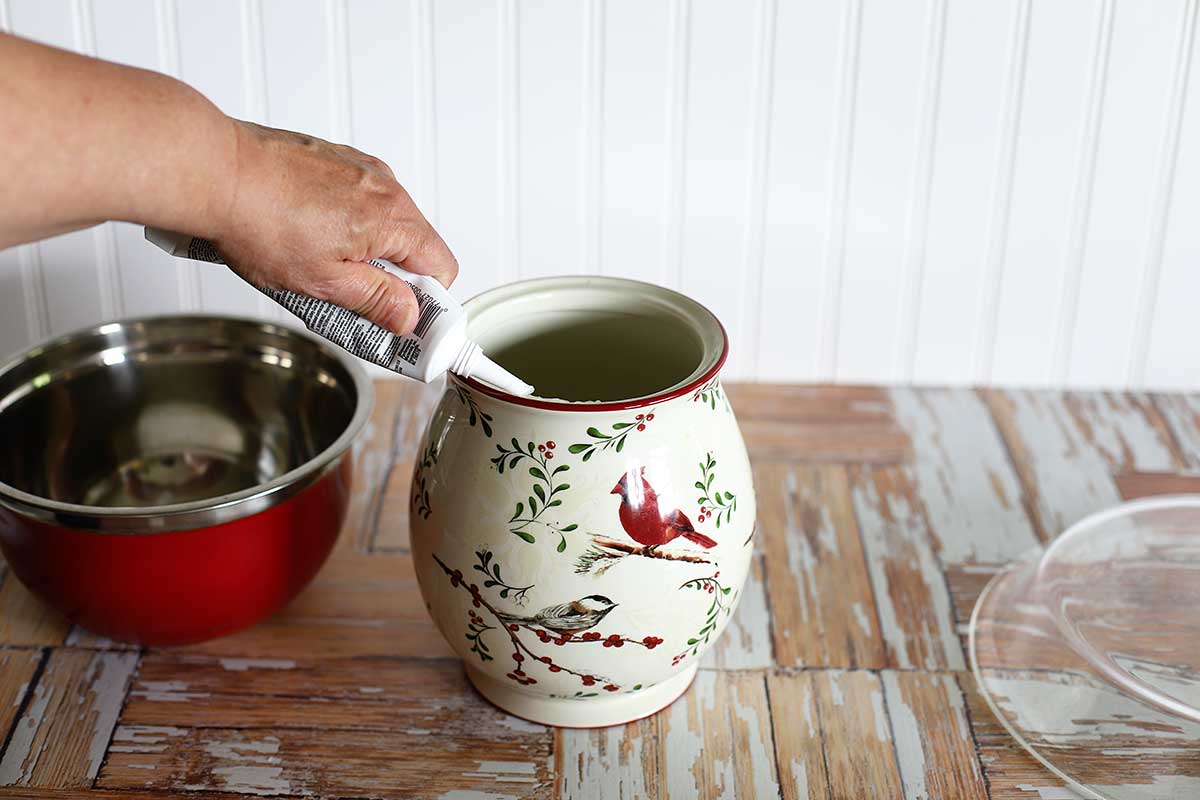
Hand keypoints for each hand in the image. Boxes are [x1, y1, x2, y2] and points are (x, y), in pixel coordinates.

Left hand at [211, 120, 456, 334]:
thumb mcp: (323, 283)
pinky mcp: (333, 159)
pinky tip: (305, 234)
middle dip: (391, 277)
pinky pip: (356, 199)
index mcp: (392, 217)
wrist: (213, 171)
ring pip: (384, 222)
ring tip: (320, 264)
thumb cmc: (258, 221)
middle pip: (414, 244)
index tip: (403, 320)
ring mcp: (358, 167)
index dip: (425, 302)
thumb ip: (376, 301)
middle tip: (354, 300)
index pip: (442, 268)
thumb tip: (408, 316)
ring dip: (365, 249)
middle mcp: (384, 184)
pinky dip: (343, 221)